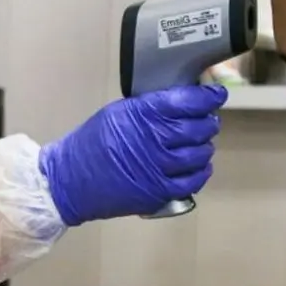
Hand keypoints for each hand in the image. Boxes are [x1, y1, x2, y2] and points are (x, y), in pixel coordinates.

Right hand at [40, 84, 227, 225]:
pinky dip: (202, 171)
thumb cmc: (92, 142)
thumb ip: (149, 107)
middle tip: (207, 120)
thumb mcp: (118, 112)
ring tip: (201, 142)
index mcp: (144, 114)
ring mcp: (160, 167)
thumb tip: (179, 101)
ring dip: (205, 146)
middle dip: (208, 122)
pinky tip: (201, 165)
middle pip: (199, 128)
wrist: (70, 180)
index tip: (216, 94)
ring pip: (200, 154)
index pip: (188, 101)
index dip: (208, 97)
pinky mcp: (159, 191)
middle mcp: (156, 139)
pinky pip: (193, 181)